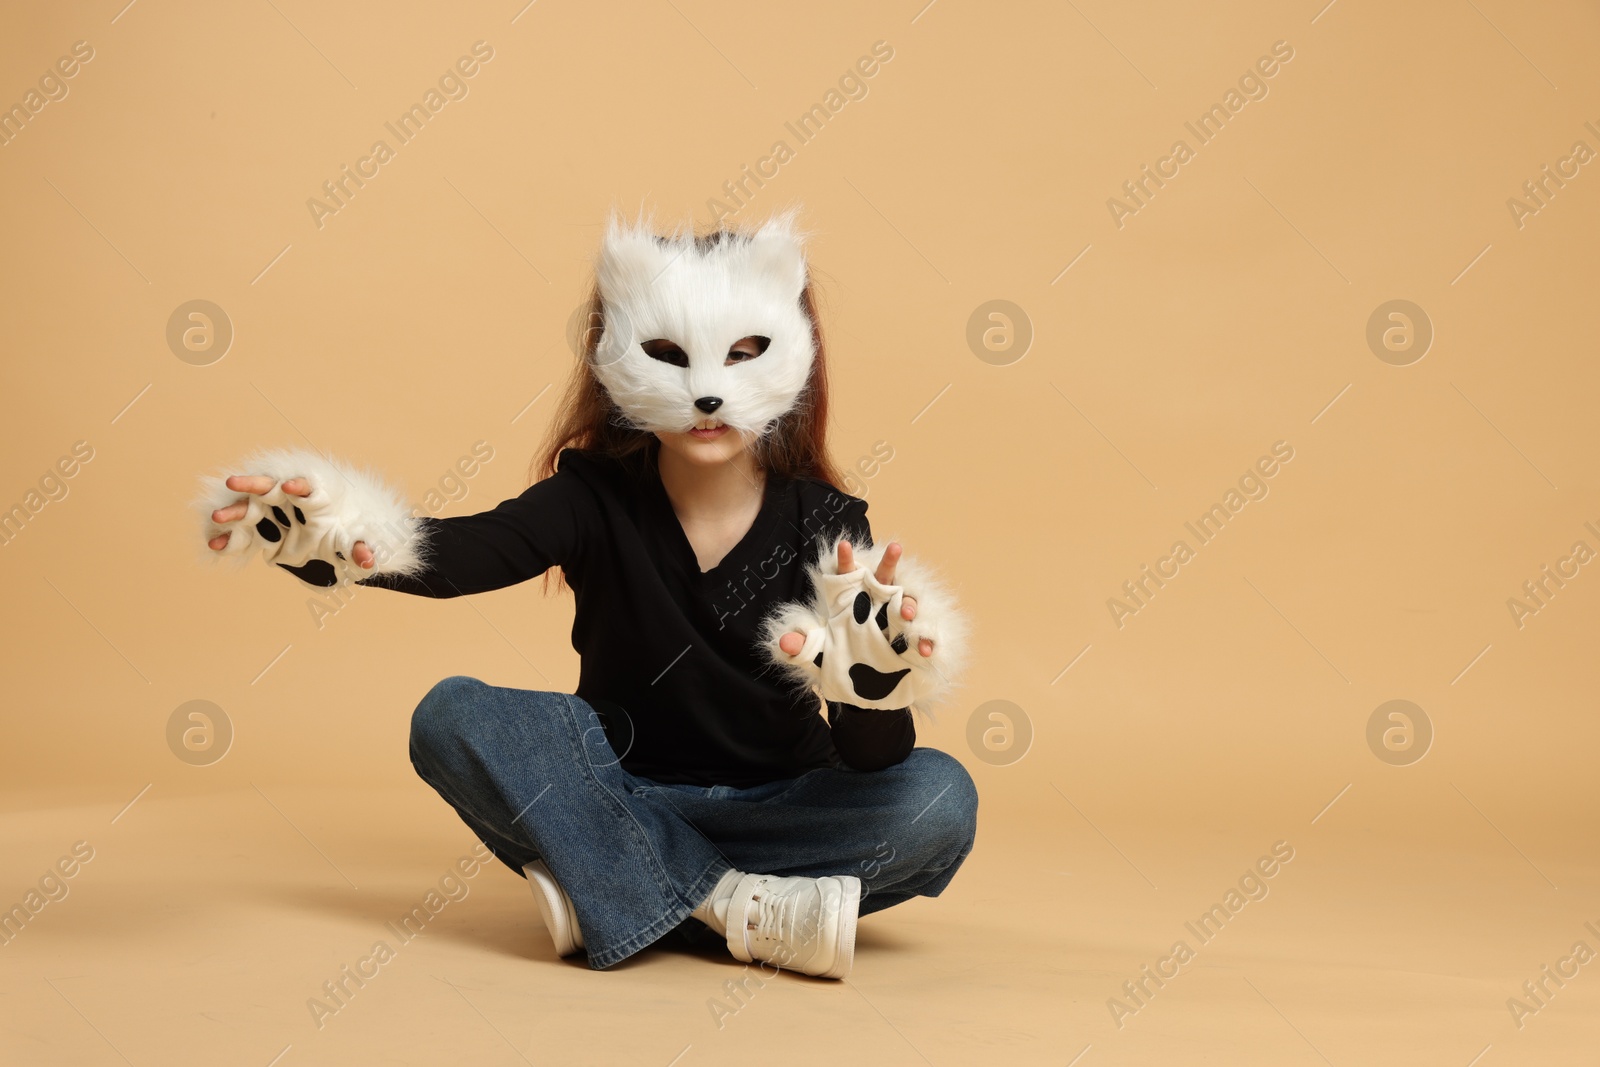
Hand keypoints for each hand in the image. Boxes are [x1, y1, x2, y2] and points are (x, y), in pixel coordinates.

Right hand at [207, 474, 376, 568]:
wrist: (336, 558)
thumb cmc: (350, 545)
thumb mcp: (356, 551)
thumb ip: (360, 552)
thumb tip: (368, 559)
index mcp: (320, 502)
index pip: (310, 489)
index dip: (300, 487)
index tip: (288, 487)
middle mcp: (293, 505)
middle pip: (271, 488)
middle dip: (253, 484)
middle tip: (233, 482)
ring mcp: (275, 518)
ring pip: (250, 508)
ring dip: (233, 512)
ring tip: (216, 518)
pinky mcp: (262, 534)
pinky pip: (242, 534)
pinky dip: (230, 538)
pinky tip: (215, 544)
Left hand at [778, 540, 932, 657]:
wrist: (864, 690)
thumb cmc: (841, 661)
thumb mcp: (818, 656)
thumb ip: (802, 647)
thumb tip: (785, 643)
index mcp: (851, 601)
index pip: (847, 576)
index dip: (845, 561)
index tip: (843, 545)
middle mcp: (876, 605)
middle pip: (884, 577)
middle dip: (889, 561)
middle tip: (895, 547)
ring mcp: (896, 621)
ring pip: (907, 603)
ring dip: (909, 604)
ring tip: (905, 613)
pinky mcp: (912, 641)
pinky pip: (923, 636)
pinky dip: (926, 641)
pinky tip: (925, 650)